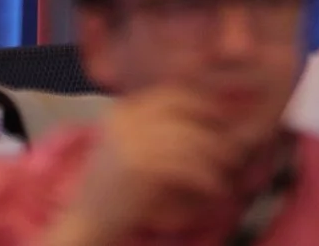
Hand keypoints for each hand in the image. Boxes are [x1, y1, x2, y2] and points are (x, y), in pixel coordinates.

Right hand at [51, 89, 235, 245]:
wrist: (86, 223)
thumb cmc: (111, 192)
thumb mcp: (126, 150)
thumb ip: (153, 131)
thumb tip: (200, 121)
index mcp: (122, 112)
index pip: (170, 94)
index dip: (200, 103)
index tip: (220, 118)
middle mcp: (125, 120)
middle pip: (184, 111)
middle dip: (213, 126)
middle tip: (231, 144)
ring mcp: (132, 141)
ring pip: (191, 139)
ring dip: (215, 156)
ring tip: (226, 170)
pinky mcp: (141, 167)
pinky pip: (188, 165)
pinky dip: (207, 177)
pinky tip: (215, 188)